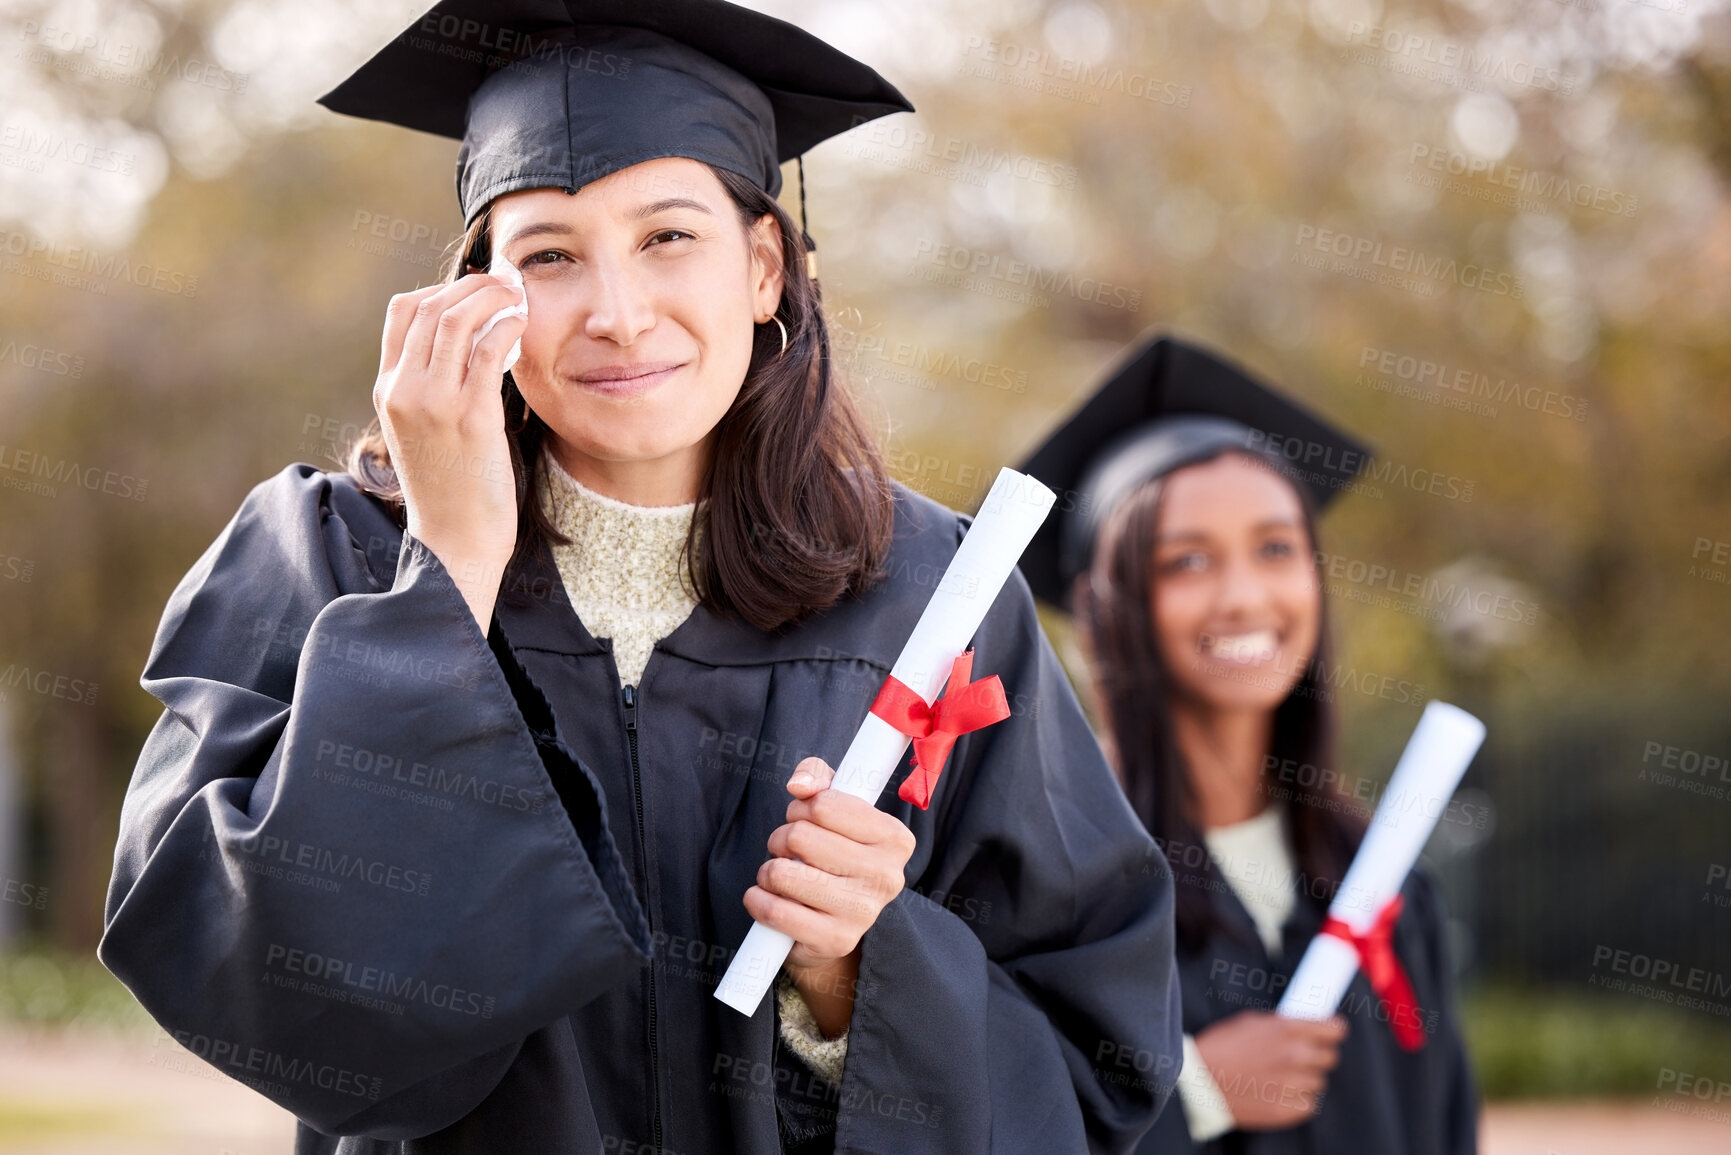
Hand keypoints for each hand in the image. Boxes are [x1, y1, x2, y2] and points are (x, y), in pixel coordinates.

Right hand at [373, 272, 526, 626]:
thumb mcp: (423, 430)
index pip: (403, 313)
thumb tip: (471, 343)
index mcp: (388, 389)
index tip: (476, 290)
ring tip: (518, 296)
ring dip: (492, 297)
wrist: (454, 541)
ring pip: (456, 319)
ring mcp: (434, 402)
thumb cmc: (450, 488)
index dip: (442, 289)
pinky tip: (524, 324)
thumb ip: (433, 387)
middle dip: (473, 286)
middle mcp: (403, 390)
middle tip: (507, 283)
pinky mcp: (470, 417)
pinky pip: (487, 350)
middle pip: (430, 307)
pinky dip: (508, 326)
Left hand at [744, 756, 915, 1034]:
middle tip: (791, 851)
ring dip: (768, 871)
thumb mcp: (833, 807)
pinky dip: (757, 900)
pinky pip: (773, 910)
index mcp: (895, 838)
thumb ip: (817, 777)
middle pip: (799, 837)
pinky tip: (768, 899)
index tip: (807, 821)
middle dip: (782, 839)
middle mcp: (886, 876)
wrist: (834, 923)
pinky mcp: (834, 940)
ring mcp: (862, 912)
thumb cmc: (833, 854)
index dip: (802, 809)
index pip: (823, 805)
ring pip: (780, 872)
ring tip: (783, 877)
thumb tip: (799, 785)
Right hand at [1193, 1011, 1346, 1129]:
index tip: (1331, 1033)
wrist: (1198, 1082)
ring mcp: (1291, 1084)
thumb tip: (1305, 1026)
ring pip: (1319, 1082)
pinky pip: (1308, 1104)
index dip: (1334, 1030)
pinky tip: (1277, 1092)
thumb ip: (1282, 1025)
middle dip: (1318, 1055)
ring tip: (1280, 1077)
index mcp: (1285, 1029)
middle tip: (1301, 1056)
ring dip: (1305, 1079)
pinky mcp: (1286, 1109)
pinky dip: (1297, 1100)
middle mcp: (1293, 1055)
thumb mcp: (1250, 1022)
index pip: (1335, 1029)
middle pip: (1331, 1057)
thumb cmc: (1220, 1048)